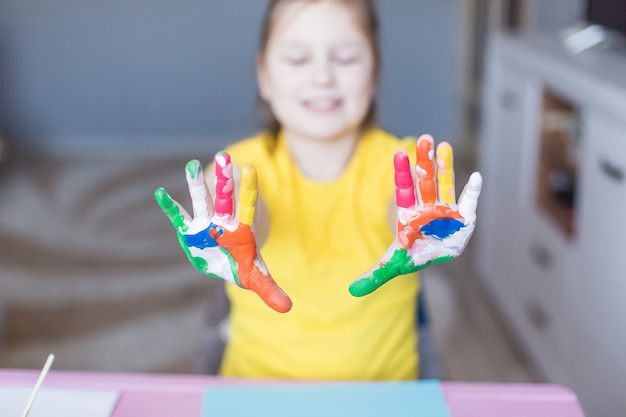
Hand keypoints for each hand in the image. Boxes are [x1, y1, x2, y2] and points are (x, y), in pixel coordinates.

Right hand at [154, 152, 291, 312]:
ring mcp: (204, 223)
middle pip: (224, 198)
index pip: (247, 206)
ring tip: (191, 165)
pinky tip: (160, 193)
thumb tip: (288, 308)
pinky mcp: (189, 230)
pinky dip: (170, 207)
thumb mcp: (256, 277)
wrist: (225, 259)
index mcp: (241, 230)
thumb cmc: (242, 264)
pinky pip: (178, 217)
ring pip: (201, 201)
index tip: (250, 169)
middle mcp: (223, 221)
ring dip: (196, 185)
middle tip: (224, 155)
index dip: (248, 189)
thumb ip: (270, 289)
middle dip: (223, 181)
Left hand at [349, 135, 481, 296]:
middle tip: (425, 138)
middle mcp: (427, 207)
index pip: (404, 190)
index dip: (402, 173)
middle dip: (425, 161)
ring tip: (445, 145)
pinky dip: (472, 191)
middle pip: (425, 181)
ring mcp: (446, 210)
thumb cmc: (412, 254)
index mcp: (409, 215)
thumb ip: (374, 275)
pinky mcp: (463, 218)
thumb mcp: (392, 265)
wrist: (434, 256)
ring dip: (446, 167)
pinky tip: (476, 177)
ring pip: (446, 185)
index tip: (399, 153)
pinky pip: (468, 202)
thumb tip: (351, 291)